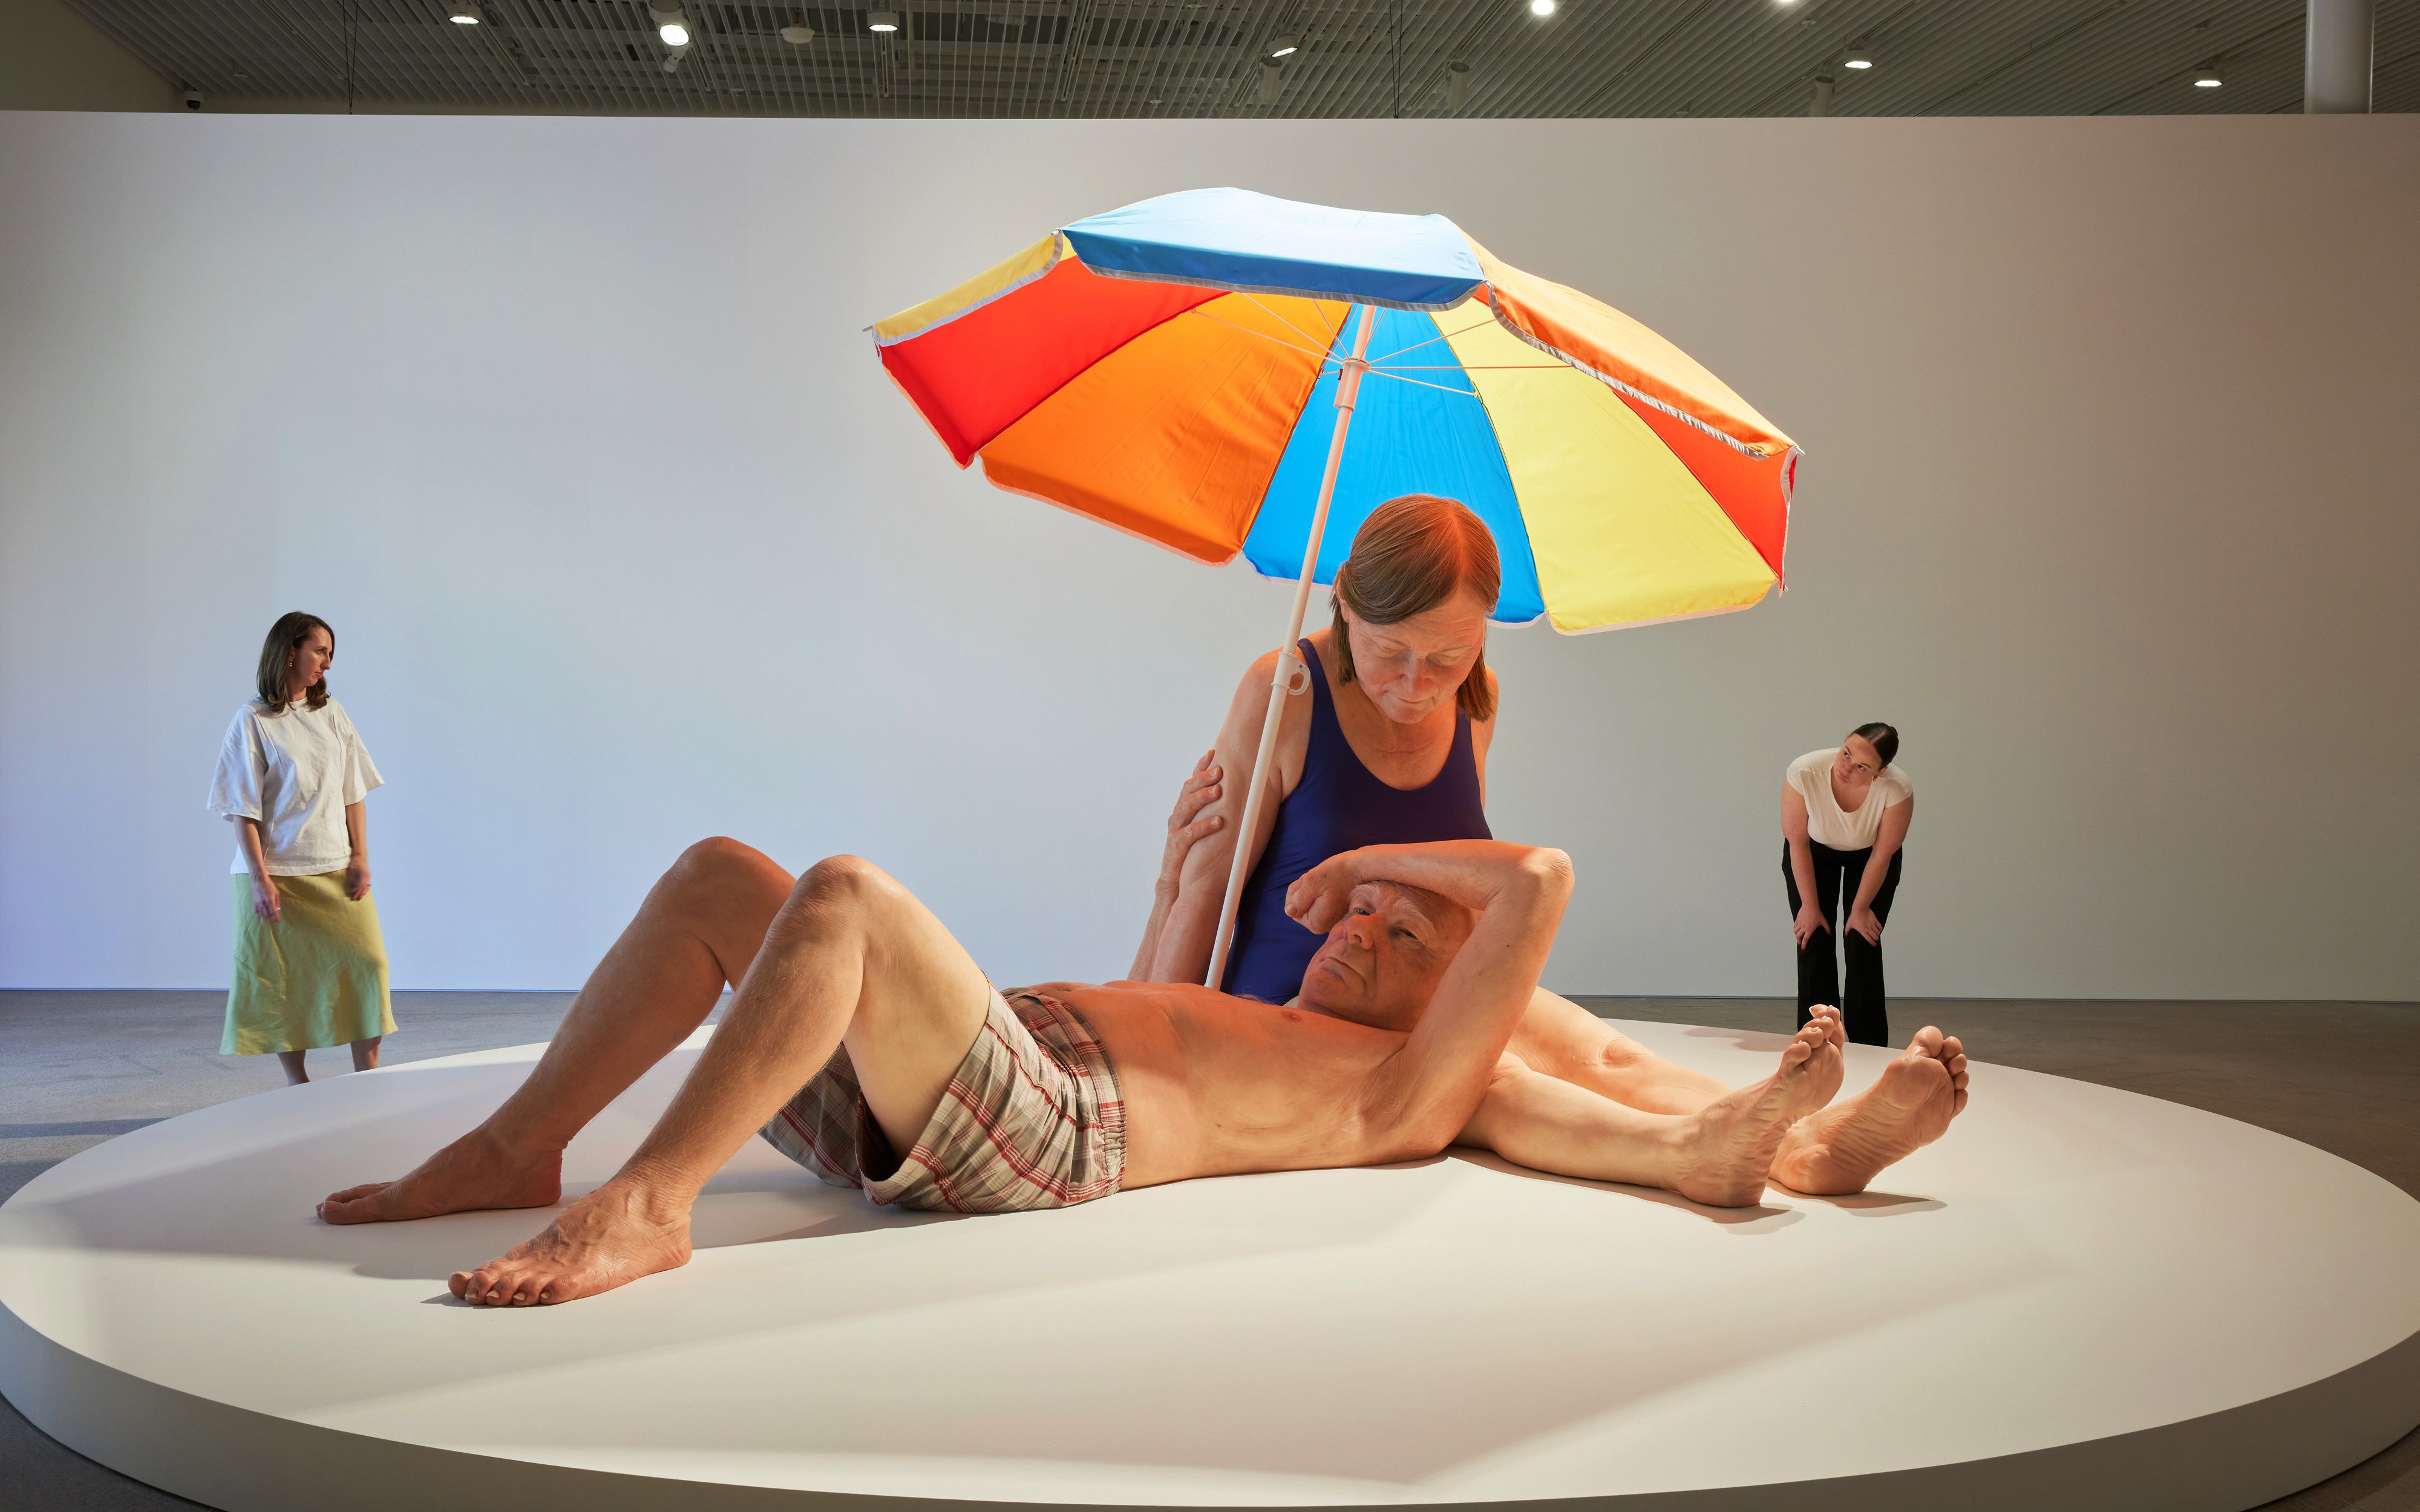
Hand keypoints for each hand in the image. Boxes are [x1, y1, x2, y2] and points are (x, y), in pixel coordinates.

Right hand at [251, 876, 281, 921]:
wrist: (258, 880)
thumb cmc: (269, 885)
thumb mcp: (276, 892)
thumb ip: (277, 902)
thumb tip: (277, 910)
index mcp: (270, 900)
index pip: (273, 912)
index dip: (276, 918)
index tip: (278, 921)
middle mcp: (263, 903)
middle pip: (267, 915)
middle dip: (272, 919)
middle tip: (275, 921)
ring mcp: (258, 903)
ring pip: (262, 914)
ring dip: (266, 918)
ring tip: (270, 919)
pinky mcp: (254, 902)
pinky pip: (257, 911)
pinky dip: (261, 914)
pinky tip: (264, 915)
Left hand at [345, 855, 371, 900]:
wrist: (360, 855)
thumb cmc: (355, 862)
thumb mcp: (351, 869)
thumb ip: (352, 878)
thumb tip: (352, 885)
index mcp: (363, 874)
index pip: (360, 885)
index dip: (357, 891)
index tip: (353, 894)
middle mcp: (367, 876)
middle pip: (364, 887)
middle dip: (360, 893)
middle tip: (355, 898)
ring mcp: (368, 876)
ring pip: (367, 886)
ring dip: (363, 892)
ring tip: (360, 897)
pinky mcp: (368, 876)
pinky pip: (367, 884)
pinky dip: (365, 889)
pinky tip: (363, 892)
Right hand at [1156, 752, 1223, 894]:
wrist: (1181, 881)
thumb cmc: (1200, 850)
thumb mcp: (1210, 826)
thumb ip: (1220, 810)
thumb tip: (1246, 793)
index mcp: (1188, 807)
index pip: (1193, 781)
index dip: (1202, 766)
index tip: (1213, 752)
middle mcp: (1180, 814)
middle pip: (1188, 790)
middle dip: (1204, 778)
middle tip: (1219, 770)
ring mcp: (1176, 829)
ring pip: (1186, 807)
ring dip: (1202, 797)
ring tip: (1218, 790)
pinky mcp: (1175, 847)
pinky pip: (1188, 834)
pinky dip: (1203, 827)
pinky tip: (1217, 822)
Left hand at [1283, 852, 1360, 935]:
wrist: (1362, 868)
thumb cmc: (1337, 873)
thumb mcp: (1311, 882)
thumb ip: (1297, 900)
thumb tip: (1290, 912)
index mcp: (1316, 923)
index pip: (1292, 910)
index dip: (1296, 892)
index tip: (1310, 882)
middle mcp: (1324, 926)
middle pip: (1300, 907)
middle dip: (1304, 890)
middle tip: (1319, 879)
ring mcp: (1331, 919)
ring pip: (1309, 902)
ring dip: (1312, 888)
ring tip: (1326, 880)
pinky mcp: (1336, 911)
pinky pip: (1319, 900)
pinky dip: (1321, 890)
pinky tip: (1331, 883)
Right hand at [1793, 901, 1828, 947]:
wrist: (1810, 906)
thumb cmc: (1817, 913)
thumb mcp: (1824, 922)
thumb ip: (1827, 929)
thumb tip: (1830, 934)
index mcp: (1809, 930)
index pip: (1805, 940)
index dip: (1804, 945)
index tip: (1803, 948)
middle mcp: (1803, 928)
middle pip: (1798, 937)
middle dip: (1799, 941)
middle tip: (1800, 943)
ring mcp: (1800, 923)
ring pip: (1795, 932)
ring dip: (1796, 935)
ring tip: (1798, 937)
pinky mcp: (1797, 919)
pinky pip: (1795, 926)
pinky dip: (1795, 929)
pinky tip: (1796, 929)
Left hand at [1846, 904, 1882, 944]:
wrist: (1860, 908)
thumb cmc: (1854, 916)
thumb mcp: (1849, 924)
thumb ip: (1846, 931)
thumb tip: (1845, 935)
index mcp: (1863, 931)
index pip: (1870, 940)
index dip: (1873, 943)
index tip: (1874, 945)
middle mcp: (1869, 929)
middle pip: (1875, 937)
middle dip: (1876, 940)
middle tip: (1876, 941)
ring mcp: (1873, 925)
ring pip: (1878, 933)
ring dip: (1878, 935)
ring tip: (1877, 936)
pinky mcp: (1875, 921)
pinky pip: (1880, 927)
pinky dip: (1880, 929)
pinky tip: (1879, 930)